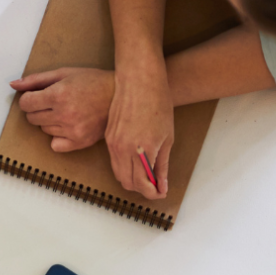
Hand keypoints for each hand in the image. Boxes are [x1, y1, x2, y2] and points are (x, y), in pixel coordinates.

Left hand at [10, 67, 114, 152]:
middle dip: (39, 109)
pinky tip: (70, 125)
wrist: (120, 96)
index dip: (30, 99)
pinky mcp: (80, 142)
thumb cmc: (92, 82)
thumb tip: (13, 85)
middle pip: (32, 118)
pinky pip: (55, 145)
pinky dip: (58, 137)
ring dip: (50, 121)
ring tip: (67, 111)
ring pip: (44, 129)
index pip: (25, 104)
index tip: (40, 96)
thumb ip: (36, 80)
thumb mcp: (64, 73)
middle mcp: (64, 114)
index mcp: (58, 95)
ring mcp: (72, 130)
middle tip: (56, 102)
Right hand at [104, 70, 172, 198]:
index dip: (153, 192)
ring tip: (147, 173)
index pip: (143, 184)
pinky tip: (136, 161)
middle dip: (142, 188)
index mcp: (142, 150)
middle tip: (155, 184)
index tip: (161, 192)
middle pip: (128, 183)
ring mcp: (113, 144)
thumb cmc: (157, 104)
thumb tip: (161, 184)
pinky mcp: (108, 138)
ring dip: (132, 178)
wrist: (139, 82)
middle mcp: (123, 150)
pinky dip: (124, 167)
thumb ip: (162, 164)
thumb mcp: (167, 138)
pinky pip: (114, 161)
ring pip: (118, 174)